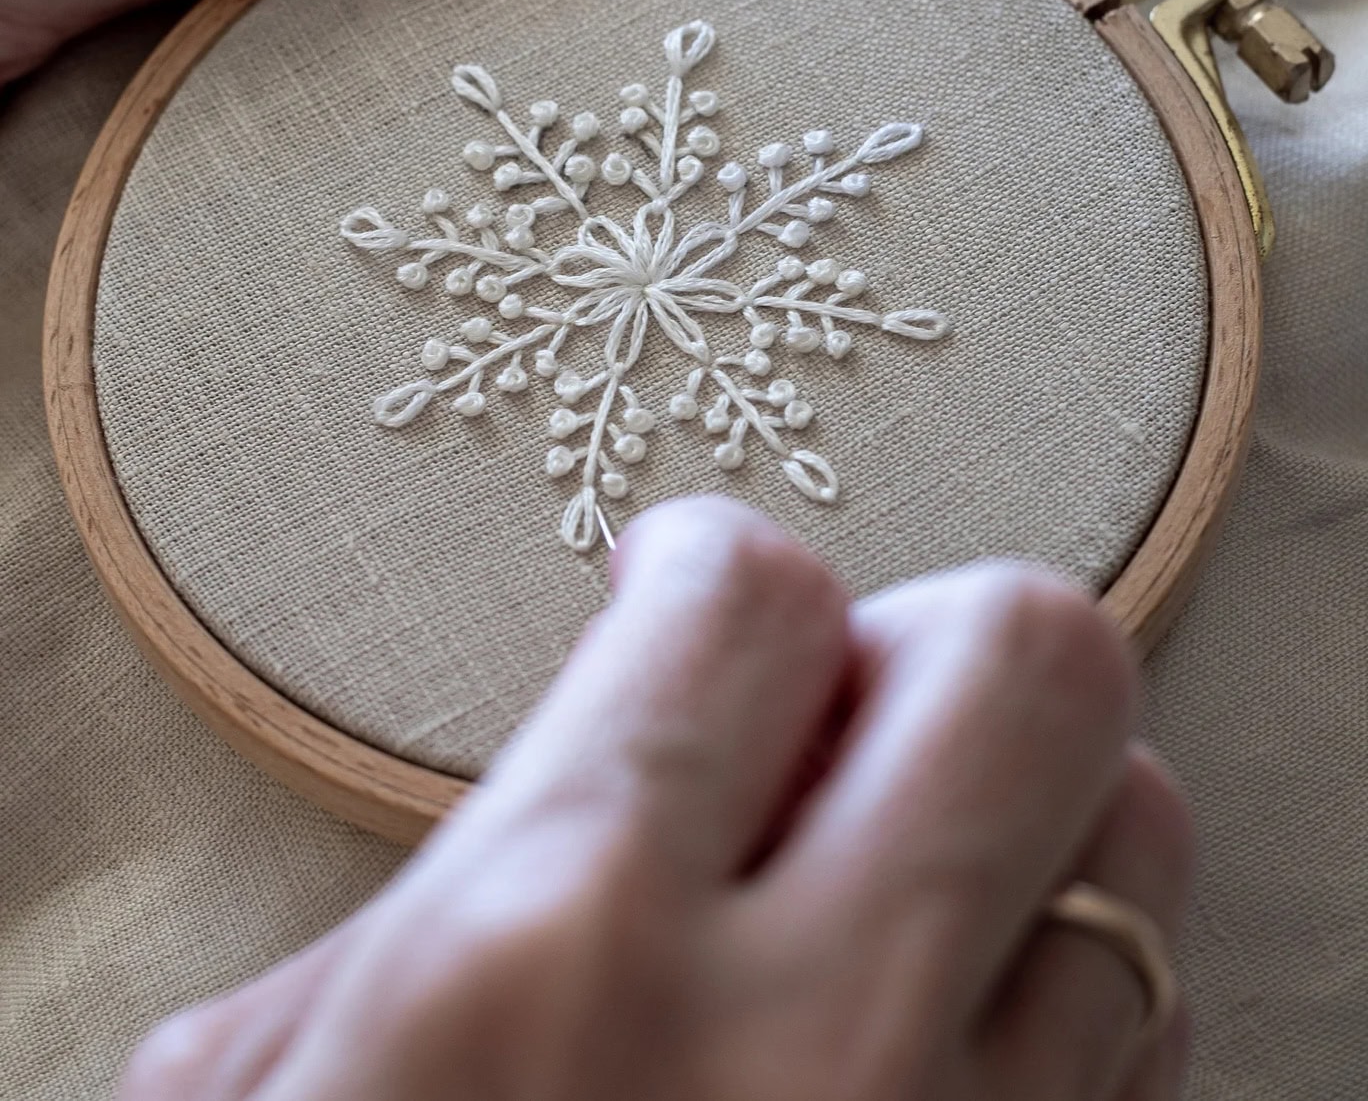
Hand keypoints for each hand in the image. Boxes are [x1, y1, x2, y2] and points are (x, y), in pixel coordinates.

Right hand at [121, 497, 1191, 1100]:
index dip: (715, 552)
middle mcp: (799, 1044)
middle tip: (847, 690)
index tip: (692, 578)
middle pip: (1027, 663)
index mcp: (551, 941)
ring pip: (1140, 855)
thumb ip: (459, 883)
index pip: (748, 595)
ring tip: (910, 862)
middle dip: (944, 629)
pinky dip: (1069, 995)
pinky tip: (953, 1026)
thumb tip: (604, 759)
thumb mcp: (269, 1085)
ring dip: (1033, 819)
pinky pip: (1146, 1058)